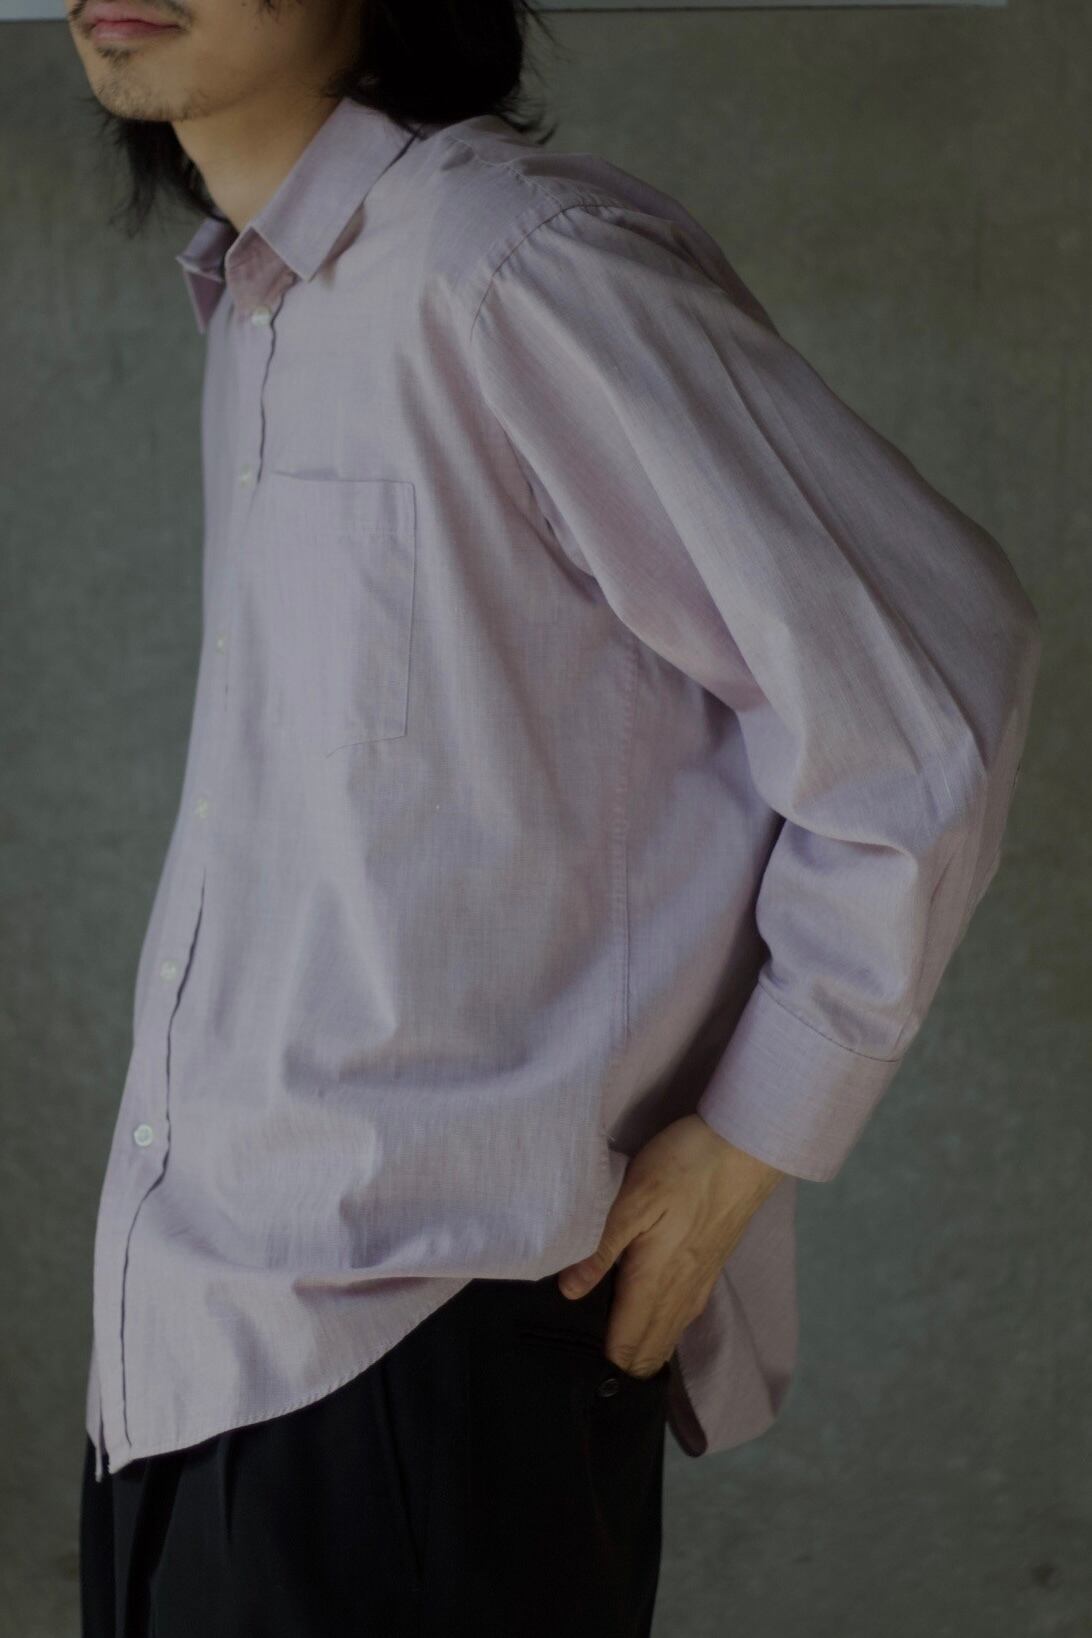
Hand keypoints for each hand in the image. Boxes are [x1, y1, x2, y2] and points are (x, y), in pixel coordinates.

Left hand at [555, 1113, 784, 1377]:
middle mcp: (680, 1291)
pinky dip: (665, 1333)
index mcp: (654, 1280)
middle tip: (591, 1379)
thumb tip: (570, 1292)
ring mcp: (699, 1280)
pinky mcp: (710, 1265)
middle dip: (623, 1369)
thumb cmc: (684, 1166)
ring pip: (669, 1335)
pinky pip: (684, 1316)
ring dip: (645, 1353)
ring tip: (618, 1365)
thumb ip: (601, 1250)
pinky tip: (657, 1327)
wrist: (745, 1147)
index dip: (603, 1366)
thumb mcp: (632, 1200)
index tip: (577, 1377)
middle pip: (650, 1350)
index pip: (627, 1344)